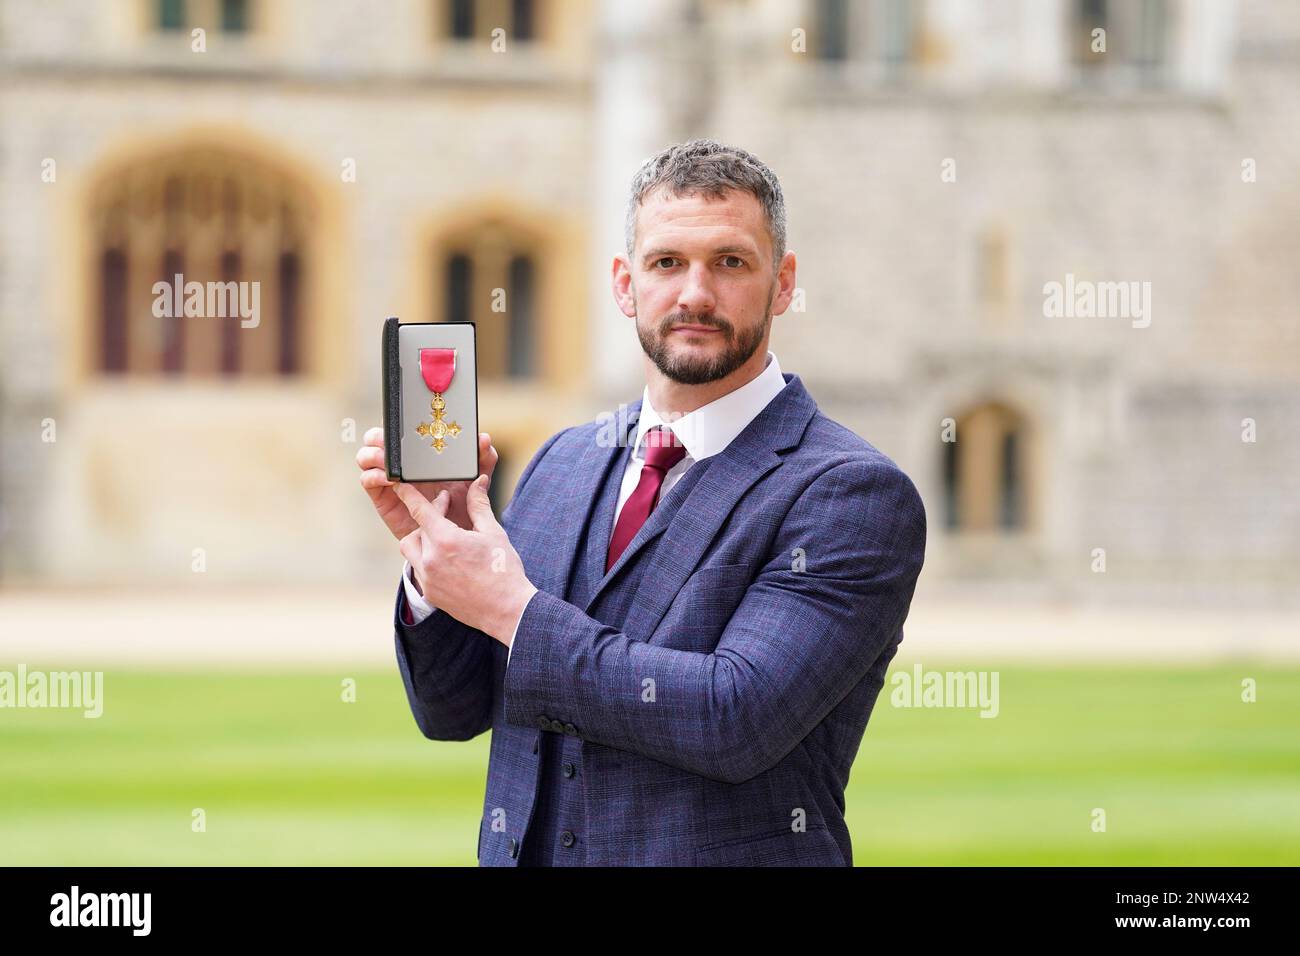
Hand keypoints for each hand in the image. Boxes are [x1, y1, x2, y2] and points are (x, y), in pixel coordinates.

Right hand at [357, 426, 498, 540]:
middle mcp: (400, 461)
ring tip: (390, 462)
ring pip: (365, 456)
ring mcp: (388, 478)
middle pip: (375, 437)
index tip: (402, 421)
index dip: (394, 421)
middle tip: (390, 442)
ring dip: (373, 454)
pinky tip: (392, 479)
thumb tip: (483, 439)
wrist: (455, 533)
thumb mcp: (477, 477)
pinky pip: (367, 480)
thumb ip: (484, 458)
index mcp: (419, 450)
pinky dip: (374, 475)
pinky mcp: (382, 496)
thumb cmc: (464, 501)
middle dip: (378, 435)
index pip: (398, 428)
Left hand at [392, 474, 537, 645]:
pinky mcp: (430, 593)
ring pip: (409, 549)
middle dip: (429, 518)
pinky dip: (426, 559)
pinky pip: (418, 569)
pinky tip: (446, 559)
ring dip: (421, 539)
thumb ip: (479, 505)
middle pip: (415, 529)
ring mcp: (428, 578)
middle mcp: (431, 559)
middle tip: (446, 512)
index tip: (398, 482)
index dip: (407, 494)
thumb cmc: (503, 569)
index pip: (419, 509)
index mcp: (446, 540)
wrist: (508, 610)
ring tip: (442, 537)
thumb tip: (478, 481)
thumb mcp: (493, 532)